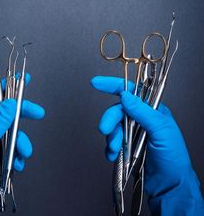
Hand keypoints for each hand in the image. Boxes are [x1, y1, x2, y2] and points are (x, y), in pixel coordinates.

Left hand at [0, 73, 44, 214]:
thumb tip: (9, 103)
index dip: (3, 87)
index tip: (19, 80)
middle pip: (4, 114)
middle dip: (20, 116)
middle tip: (37, 113)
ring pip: (11, 133)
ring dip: (20, 143)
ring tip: (23, 153)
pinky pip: (12, 148)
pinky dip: (17, 155)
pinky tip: (16, 163)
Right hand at [91, 76, 203, 213]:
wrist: (170, 187)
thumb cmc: (173, 158)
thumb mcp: (162, 131)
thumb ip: (143, 112)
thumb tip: (126, 96)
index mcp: (152, 110)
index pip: (132, 91)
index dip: (113, 85)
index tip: (97, 83)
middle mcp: (141, 119)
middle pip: (118, 110)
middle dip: (110, 120)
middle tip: (104, 129)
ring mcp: (133, 133)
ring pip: (114, 127)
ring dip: (111, 137)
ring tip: (114, 149)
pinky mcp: (127, 147)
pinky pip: (112, 142)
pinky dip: (109, 148)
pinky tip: (113, 155)